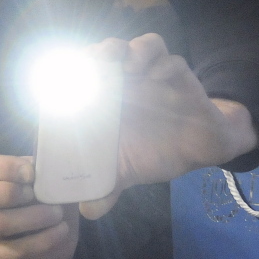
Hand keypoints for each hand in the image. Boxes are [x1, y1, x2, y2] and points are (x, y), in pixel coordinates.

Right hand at [0, 151, 79, 258]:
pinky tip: (61, 230)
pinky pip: (16, 250)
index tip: (31, 174)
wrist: (56, 232)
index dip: (5, 168)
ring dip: (34, 217)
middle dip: (9, 193)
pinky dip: (44, 239)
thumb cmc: (46, 195)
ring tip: (57, 213)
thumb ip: (43, 170)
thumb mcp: (45, 179)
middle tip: (34, 194)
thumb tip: (51, 165)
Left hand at [79, 33, 257, 219]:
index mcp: (108, 101)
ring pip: (136, 48)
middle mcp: (127, 83)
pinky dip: (161, 63)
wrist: (199, 148)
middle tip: (89, 65)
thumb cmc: (156, 152)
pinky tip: (156, 76)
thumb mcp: (129, 171)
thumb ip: (108, 186)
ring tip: (122, 64)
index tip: (59, 79)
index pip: (84, 74)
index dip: (70, 70)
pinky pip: (170, 59)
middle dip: (95, 54)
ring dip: (126, 50)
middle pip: (105, 54)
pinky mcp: (179, 76)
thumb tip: (88, 211)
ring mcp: (152, 76)